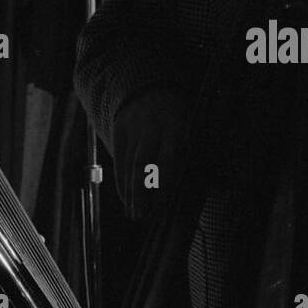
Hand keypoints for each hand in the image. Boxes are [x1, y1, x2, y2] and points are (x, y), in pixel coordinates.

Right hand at [111, 89, 187, 220]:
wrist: (149, 91)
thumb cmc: (176, 120)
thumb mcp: (188, 130)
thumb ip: (187, 155)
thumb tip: (187, 191)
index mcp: (175, 127)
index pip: (167, 159)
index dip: (163, 185)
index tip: (163, 208)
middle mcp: (152, 127)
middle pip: (143, 163)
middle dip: (142, 192)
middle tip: (143, 216)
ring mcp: (133, 129)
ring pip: (129, 165)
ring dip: (131, 192)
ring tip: (134, 214)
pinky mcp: (119, 132)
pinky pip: (119, 162)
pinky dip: (122, 183)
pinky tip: (127, 200)